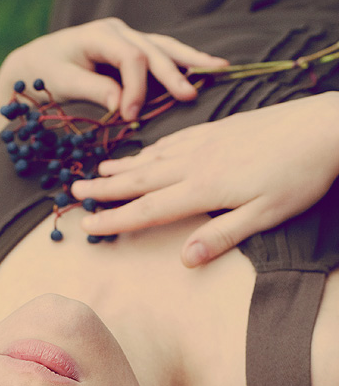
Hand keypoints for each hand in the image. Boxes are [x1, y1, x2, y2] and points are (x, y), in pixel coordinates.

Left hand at [2, 18, 227, 120]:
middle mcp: (119, 31)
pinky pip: (161, 54)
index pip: (131, 58)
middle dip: (173, 74)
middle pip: (154, 50)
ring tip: (218, 68)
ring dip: (191, 60)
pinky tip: (207, 66)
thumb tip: (121, 103)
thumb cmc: (45, 74)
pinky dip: (183, 61)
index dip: (136, 88)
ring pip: (164, 47)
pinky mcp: (132, 50)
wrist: (35, 63)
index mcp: (100, 35)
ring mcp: (128, 38)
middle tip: (189, 96)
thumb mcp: (63, 83)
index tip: (131, 115)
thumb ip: (93, 90)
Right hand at [71, 93, 338, 264]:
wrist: (325, 125)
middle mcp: (196, 163)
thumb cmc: (299, 176)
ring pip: (154, 157)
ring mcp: (206, 142)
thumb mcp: (265, 216)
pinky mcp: (219, 128)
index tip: (86, 226)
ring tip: (97, 169)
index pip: (148, 209)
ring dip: (123, 166)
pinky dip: (153, 147)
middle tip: (73, 190)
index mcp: (203, 188)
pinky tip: (146, 150)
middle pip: (140, 180)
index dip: (114, 219)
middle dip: (105, 187)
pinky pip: (175, 139)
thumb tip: (184, 260)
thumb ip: (222, 235)